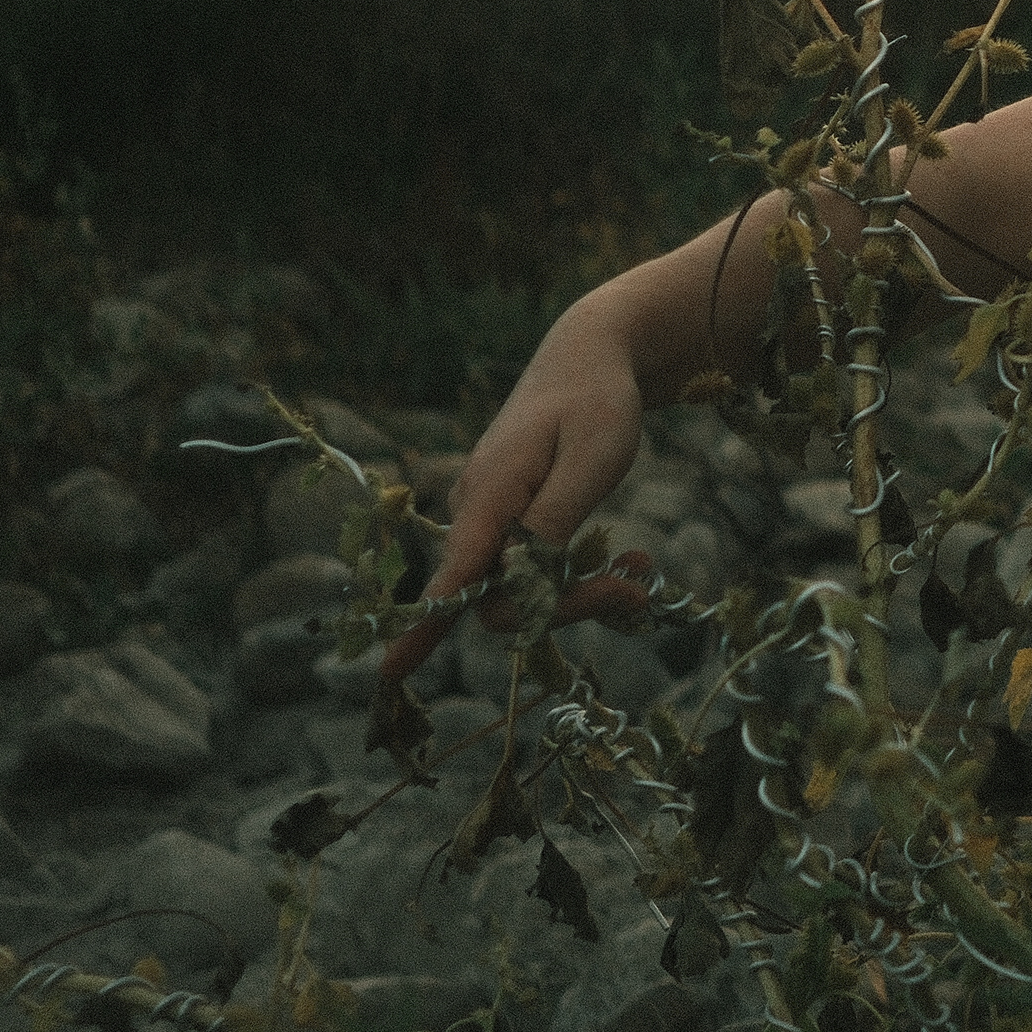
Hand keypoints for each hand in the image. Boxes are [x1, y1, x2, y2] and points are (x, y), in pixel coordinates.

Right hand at [379, 337, 655, 684]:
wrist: (588, 357)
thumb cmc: (595, 402)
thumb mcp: (591, 461)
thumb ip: (552, 524)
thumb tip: (517, 585)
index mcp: (488, 496)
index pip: (450, 577)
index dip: (423, 628)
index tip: (389, 674)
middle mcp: (476, 512)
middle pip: (501, 596)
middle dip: (566, 605)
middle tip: (637, 589)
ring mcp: (490, 518)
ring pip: (522, 586)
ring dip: (582, 590)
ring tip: (642, 569)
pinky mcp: (509, 521)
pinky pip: (533, 568)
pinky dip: (579, 573)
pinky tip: (629, 562)